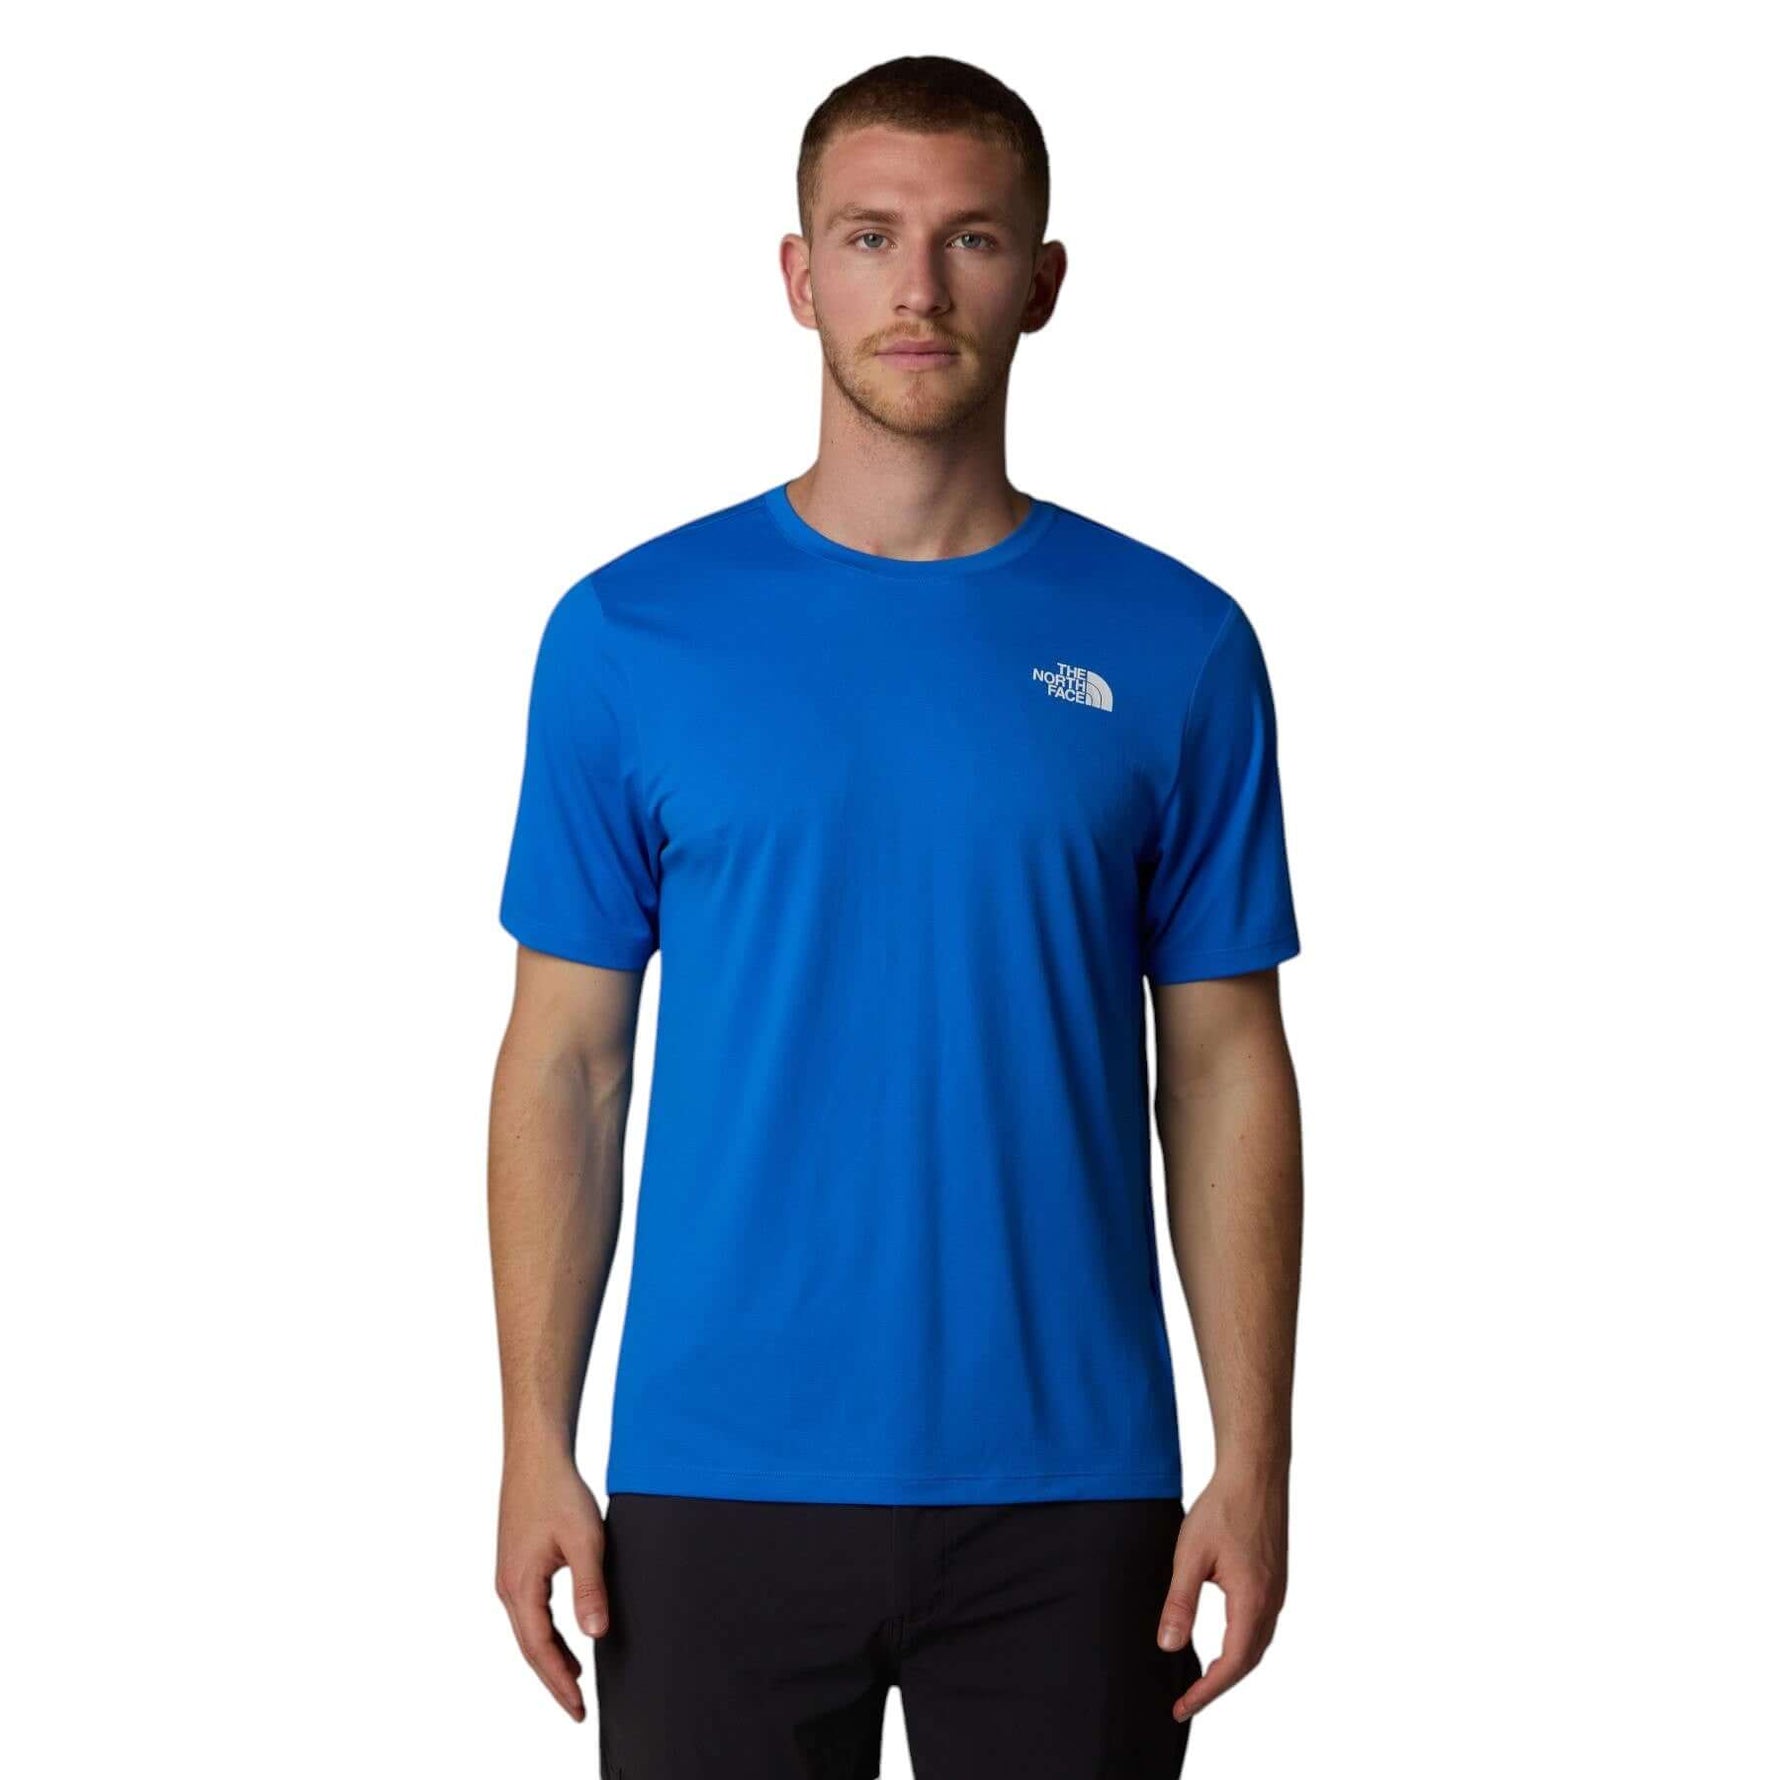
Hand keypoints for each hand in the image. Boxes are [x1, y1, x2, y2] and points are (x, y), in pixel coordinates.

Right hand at [494, 1449, 608, 1720]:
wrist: (536, 1456)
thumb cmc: (558, 1492)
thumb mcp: (585, 1540)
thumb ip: (590, 1588)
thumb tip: (595, 1634)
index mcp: (520, 1587)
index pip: (540, 1650)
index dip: (560, 1682)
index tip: (578, 1708)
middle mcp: (508, 1587)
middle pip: (530, 1647)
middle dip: (554, 1680)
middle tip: (577, 1709)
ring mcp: (509, 1576)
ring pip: (529, 1631)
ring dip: (550, 1658)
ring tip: (574, 1681)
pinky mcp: (516, 1565)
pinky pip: (530, 1612)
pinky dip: (546, 1634)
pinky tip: (565, 1638)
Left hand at [1156, 1467, 1288, 1721]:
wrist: (1255, 1474)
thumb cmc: (1222, 1509)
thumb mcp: (1190, 1555)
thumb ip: (1180, 1602)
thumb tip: (1168, 1645)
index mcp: (1252, 1601)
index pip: (1231, 1664)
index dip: (1206, 1691)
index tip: (1182, 1706)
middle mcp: (1271, 1602)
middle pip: (1248, 1661)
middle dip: (1218, 1685)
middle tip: (1188, 1700)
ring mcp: (1278, 1591)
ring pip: (1257, 1645)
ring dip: (1233, 1666)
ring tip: (1204, 1678)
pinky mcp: (1276, 1579)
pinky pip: (1262, 1625)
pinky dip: (1243, 1645)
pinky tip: (1226, 1641)